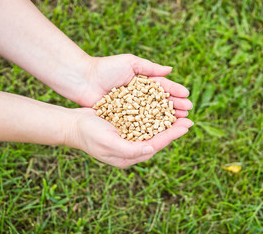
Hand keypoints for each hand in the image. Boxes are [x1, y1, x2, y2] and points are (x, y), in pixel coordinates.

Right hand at [64, 108, 192, 167]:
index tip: (187, 126)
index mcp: (129, 156)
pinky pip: (144, 122)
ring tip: (179, 112)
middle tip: (189, 119)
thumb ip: (130, 149)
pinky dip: (154, 115)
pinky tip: (162, 107)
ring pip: (153, 129)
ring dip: (166, 121)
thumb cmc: (89, 134)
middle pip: (158, 137)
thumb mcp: (109, 142)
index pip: (156, 145)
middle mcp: (131, 148)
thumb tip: (152, 149)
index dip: (172, 135)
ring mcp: (128, 138)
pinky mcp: (125, 127)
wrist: (73, 124)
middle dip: (173, 128)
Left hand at [73, 54, 192, 117]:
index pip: (163, 88)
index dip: (175, 93)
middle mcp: (139, 97)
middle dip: (175, 107)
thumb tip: (170, 70)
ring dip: (166, 119)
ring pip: (152, 115)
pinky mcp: (122, 118)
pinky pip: (138, 123)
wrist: (83, 80)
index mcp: (142, 82)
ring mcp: (131, 109)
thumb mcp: (130, 63)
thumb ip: (150, 67)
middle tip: (188, 113)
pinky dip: (150, 127)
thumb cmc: (105, 68)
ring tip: (180, 122)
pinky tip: (161, 131)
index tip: (187, 98)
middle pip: (161, 103)